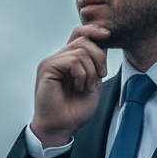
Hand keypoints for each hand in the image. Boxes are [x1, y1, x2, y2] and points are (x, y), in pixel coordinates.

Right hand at [30, 25, 109, 146]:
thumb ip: (96, 62)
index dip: (94, 30)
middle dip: (99, 56)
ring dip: (91, 71)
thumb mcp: (93, 81)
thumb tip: (104, 41)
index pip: (79, 33)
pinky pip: (73, 60)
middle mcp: (57, 58)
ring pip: (81, 50)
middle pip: (83, 38)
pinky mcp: (47, 67)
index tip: (109, 35)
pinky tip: (78, 87)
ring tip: (86, 87)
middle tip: (101, 76)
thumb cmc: (75, 110)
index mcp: (67, 59)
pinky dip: (82, 75)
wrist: (61, 127)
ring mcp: (51, 62)